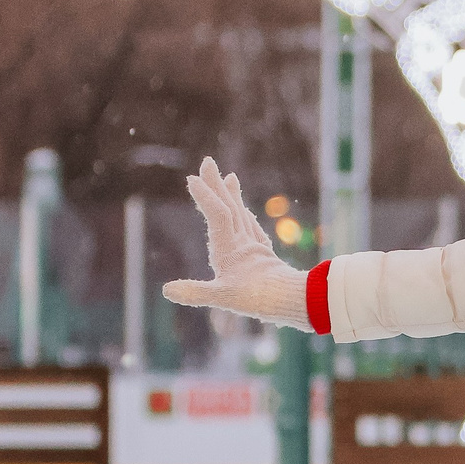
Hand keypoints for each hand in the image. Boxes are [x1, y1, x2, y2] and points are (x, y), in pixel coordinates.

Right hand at [162, 157, 311, 326]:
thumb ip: (195, 293)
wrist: (297, 303)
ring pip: (243, 216)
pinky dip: (246, 218)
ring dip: (234, 196)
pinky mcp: (265, 258)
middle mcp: (243, 244)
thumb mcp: (223, 298)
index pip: (217, 214)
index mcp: (230, 249)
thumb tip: (167, 290)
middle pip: (229, 207)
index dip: (206, 196)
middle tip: (208, 161)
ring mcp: (255, 249)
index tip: (192, 178)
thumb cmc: (260, 300)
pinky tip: (247, 215)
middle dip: (217, 185)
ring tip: (231, 177)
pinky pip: (253, 231)